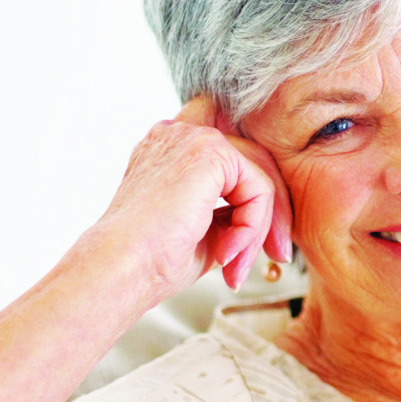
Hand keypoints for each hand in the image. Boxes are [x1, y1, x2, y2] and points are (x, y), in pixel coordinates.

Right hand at [88, 96, 293, 300]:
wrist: (123, 267)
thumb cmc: (153, 258)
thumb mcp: (204, 229)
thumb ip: (233, 210)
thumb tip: (270, 217)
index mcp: (171, 150)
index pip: (234, 159)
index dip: (254, 197)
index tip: (260, 243)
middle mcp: (179, 134)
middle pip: (254, 163)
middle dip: (269, 214)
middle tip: (276, 254)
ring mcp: (193, 137)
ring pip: (259, 178)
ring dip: (258, 228)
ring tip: (238, 265)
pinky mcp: (210, 150)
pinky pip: (259, 188)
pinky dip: (252, 226)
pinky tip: (226, 252)